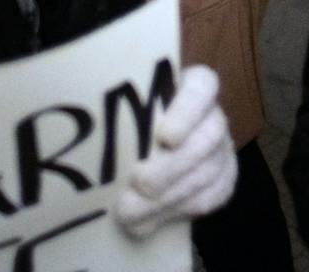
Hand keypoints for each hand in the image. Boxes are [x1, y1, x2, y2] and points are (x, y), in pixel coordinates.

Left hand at [113, 64, 236, 238]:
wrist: (151, 156)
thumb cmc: (131, 121)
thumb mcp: (127, 108)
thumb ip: (118, 113)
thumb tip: (84, 129)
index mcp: (193, 86)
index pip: (202, 87)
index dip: (187, 111)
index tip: (166, 136)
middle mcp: (212, 115)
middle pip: (206, 137)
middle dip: (172, 166)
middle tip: (139, 183)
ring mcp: (222, 147)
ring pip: (207, 172)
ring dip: (168, 197)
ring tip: (130, 212)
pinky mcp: (224, 178)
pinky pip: (211, 197)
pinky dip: (177, 212)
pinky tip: (147, 222)